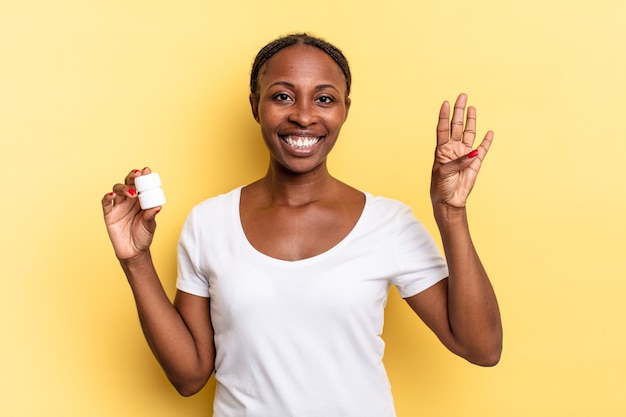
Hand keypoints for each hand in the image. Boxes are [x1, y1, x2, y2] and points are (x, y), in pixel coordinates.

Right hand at [101, 167, 160, 260]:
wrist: (134, 252)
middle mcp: (128, 201)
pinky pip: (106, 203)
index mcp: (140, 200)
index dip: (142, 176)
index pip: (140, 185)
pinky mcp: (109, 215)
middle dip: (132, 177)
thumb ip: (151, 215)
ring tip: (132, 193)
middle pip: (128, 183)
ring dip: (123, 188)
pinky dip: (107, 197)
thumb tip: (158, 206)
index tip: (147, 170)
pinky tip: (112, 195)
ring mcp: (118, 207)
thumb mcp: (150, 225)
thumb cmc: (143, 236)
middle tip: (138, 174)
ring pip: (117, 190)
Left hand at [431, 93, 492, 208]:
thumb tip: (474, 153)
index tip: (446, 103)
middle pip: (457, 126)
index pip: (442, 128)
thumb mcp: (444, 172)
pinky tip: (489, 131)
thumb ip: (457, 161)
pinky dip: (486, 141)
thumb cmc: (441, 186)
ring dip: (471, 121)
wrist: (449, 201)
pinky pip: (483, 149)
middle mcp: (453, 149)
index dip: (444, 116)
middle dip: (459, 111)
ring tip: (472, 107)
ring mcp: (465, 154)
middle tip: (462, 96)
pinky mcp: (476, 163)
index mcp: (441, 150)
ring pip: (469, 133)